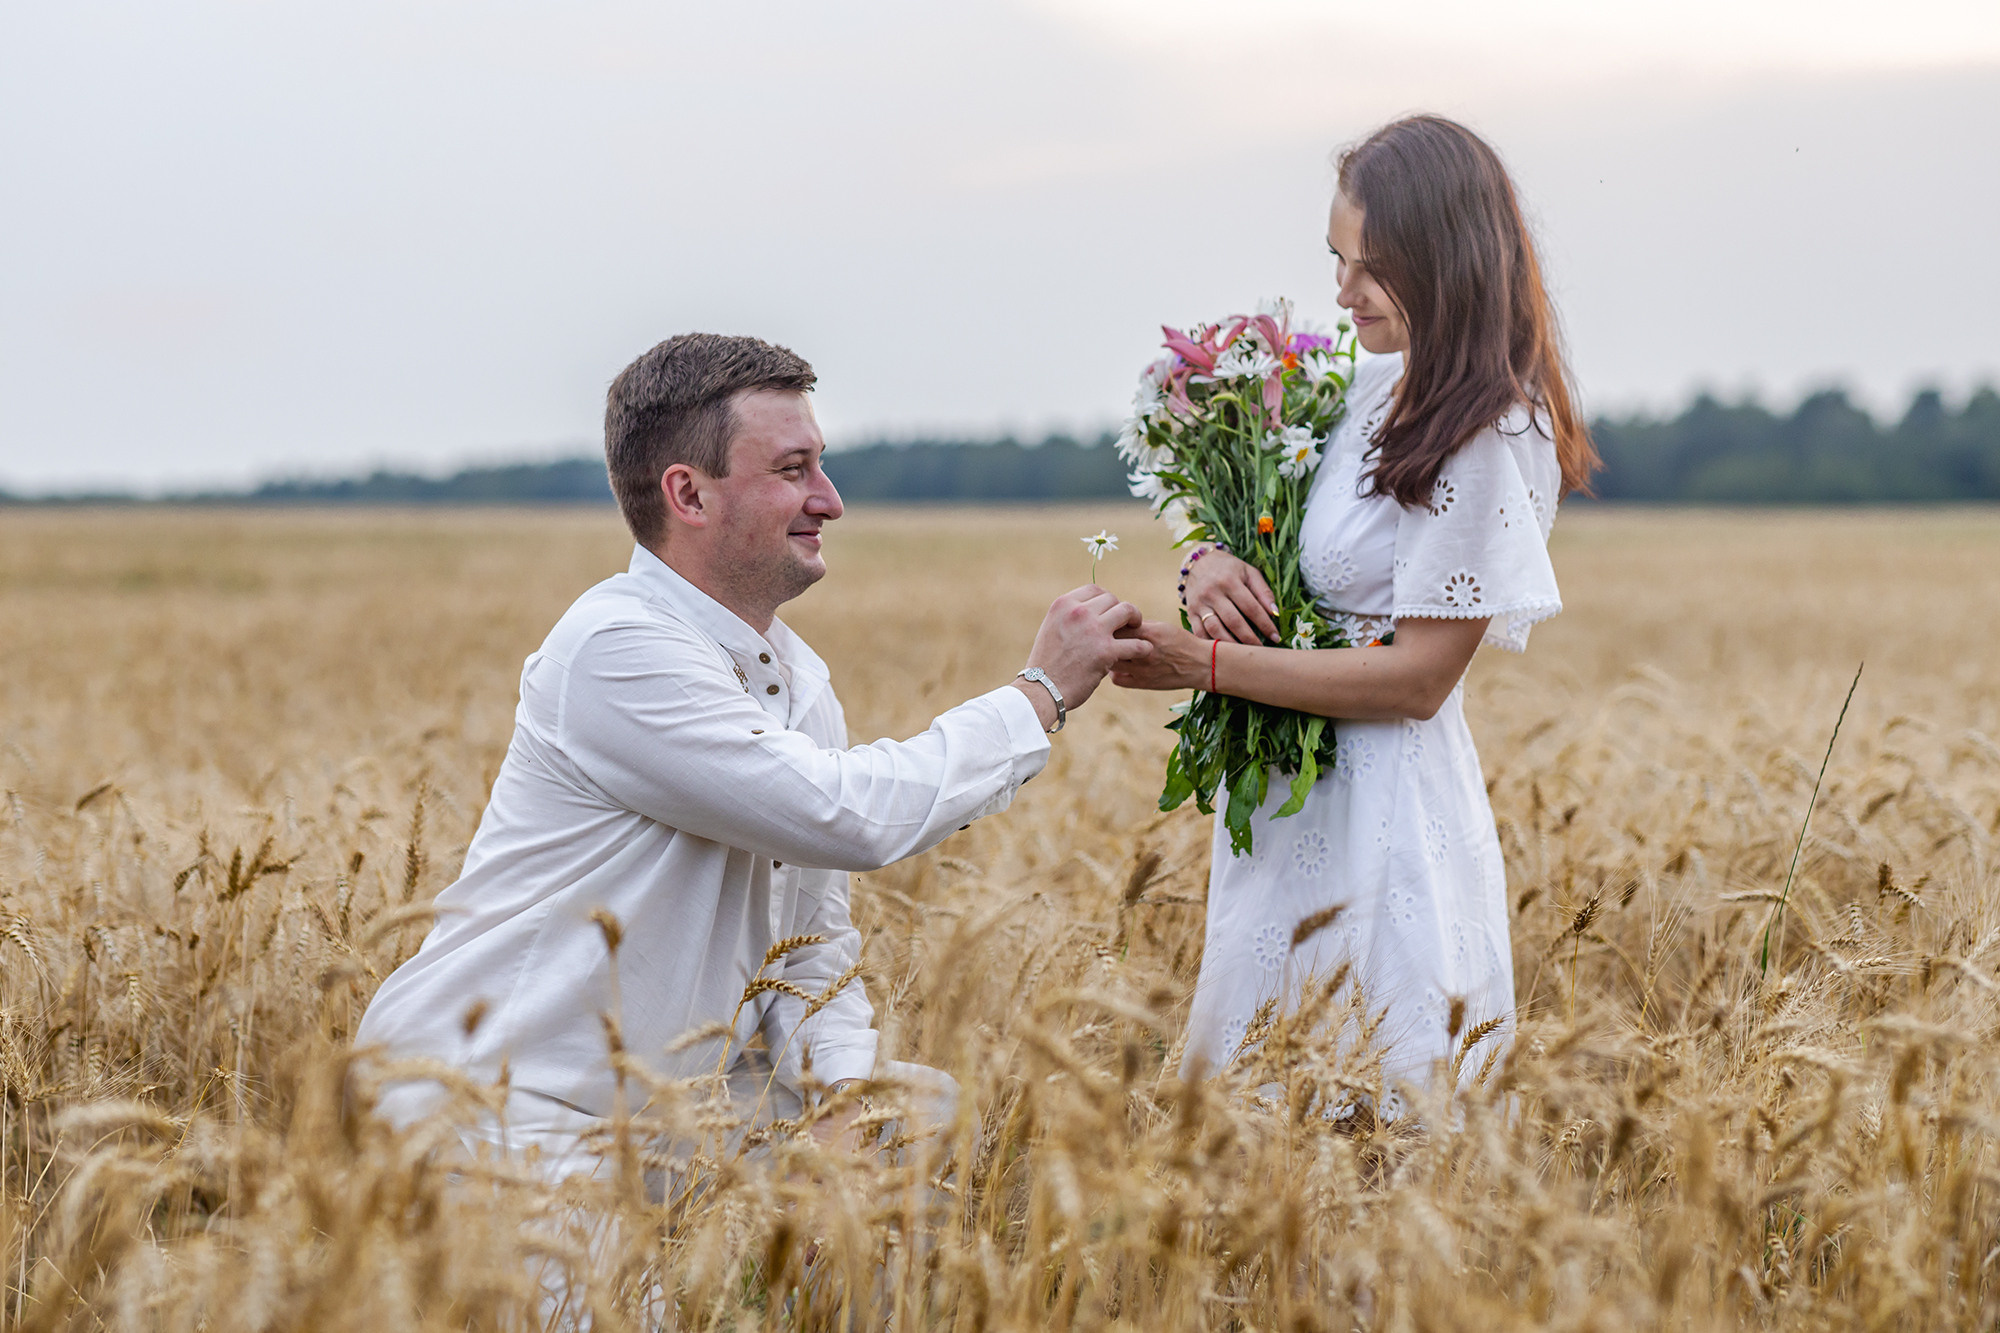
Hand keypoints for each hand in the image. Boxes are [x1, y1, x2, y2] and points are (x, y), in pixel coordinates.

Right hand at [1014, 585, 1150, 717]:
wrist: (1041, 690)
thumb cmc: (1046, 664)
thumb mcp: (1051, 629)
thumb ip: (1069, 617)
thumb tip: (1091, 611)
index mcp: (1063, 605)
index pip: (1094, 590)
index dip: (1106, 599)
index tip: (1109, 610)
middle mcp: (1078, 612)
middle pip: (1112, 599)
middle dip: (1120, 610)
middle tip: (1125, 622)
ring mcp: (1093, 630)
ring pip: (1127, 611)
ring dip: (1135, 619)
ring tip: (1137, 629)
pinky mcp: (1106, 651)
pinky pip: (1135, 643)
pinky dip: (1143, 647)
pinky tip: (1144, 650)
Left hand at [1109, 620, 1212, 692]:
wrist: (1200, 665)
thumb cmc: (1182, 642)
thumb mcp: (1162, 626)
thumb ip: (1139, 625)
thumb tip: (1117, 623)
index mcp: (1149, 633)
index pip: (1117, 625)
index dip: (1110, 624)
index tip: (1110, 624)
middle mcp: (1144, 651)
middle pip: (1110, 643)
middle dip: (1105, 639)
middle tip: (1104, 638)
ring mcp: (1142, 670)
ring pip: (1110, 662)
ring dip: (1107, 655)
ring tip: (1110, 652)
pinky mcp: (1143, 684)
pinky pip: (1117, 679)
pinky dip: (1114, 672)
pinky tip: (1119, 666)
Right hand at [1184, 548, 1277, 644]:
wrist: (1198, 563)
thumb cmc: (1228, 569)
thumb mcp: (1249, 572)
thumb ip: (1263, 591)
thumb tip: (1275, 613)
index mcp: (1230, 581)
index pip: (1251, 607)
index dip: (1265, 624)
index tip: (1275, 637)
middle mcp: (1213, 592)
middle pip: (1233, 621)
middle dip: (1250, 638)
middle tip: (1261, 649)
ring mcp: (1200, 604)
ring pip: (1215, 629)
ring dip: (1230, 644)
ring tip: (1243, 653)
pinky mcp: (1191, 612)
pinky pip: (1199, 633)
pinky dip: (1211, 644)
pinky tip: (1223, 651)